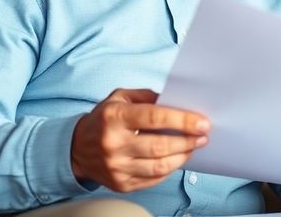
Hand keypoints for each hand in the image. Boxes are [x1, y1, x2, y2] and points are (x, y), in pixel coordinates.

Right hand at [70, 88, 210, 192]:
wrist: (76, 148)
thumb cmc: (104, 119)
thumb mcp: (120, 98)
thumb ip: (148, 97)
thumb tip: (178, 101)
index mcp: (115, 117)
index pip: (154, 118)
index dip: (182, 120)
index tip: (203, 123)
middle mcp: (113, 144)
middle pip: (160, 145)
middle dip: (188, 141)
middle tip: (204, 136)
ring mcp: (116, 167)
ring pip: (159, 166)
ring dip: (183, 156)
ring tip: (194, 147)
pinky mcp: (121, 184)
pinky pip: (154, 179)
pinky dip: (170, 169)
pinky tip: (178, 159)